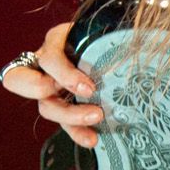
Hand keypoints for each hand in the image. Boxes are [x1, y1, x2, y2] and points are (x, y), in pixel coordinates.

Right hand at [0, 21, 104, 147]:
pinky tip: (93, 139)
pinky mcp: (63, 106)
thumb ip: (109, 35)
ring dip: (71, 117)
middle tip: (90, 104)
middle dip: (58, 98)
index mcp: (55, 43)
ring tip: (98, 117)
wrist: (112, 45)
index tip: (89, 86)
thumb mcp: (103, 30)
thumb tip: (139, 43)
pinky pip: (64, 124)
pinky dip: (77, 133)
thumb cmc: (106, 34)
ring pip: (47, 108)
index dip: (63, 75)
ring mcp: (51, 88)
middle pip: (30, 87)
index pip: (48, 60)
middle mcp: (45, 66)